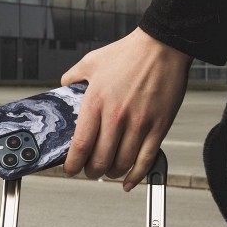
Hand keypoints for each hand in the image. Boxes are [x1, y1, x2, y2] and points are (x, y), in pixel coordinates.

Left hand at [60, 27, 191, 190]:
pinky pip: (146, 160)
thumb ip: (73, 78)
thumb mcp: (91, 62)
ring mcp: (139, 123)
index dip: (73, 164)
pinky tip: (129, 181)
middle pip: (100, 160)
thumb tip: (64, 88)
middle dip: (91, 171)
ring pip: (122, 163)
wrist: (162, 46)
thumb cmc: (129, 53)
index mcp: (96, 102)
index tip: (71, 168)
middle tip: (89, 170)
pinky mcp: (159, 126)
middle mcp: (117, 116)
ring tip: (108, 171)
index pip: (80, 145)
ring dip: (112, 173)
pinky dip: (136, 176)